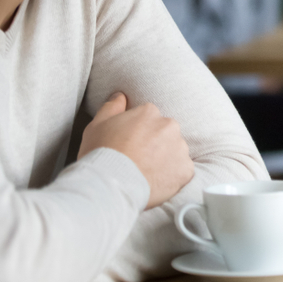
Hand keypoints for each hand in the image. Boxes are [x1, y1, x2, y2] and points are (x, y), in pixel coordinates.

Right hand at [79, 92, 194, 209]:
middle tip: (137, 160)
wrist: (111, 185)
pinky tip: (156, 181)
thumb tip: (121, 96)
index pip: (148, 118)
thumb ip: (112, 106)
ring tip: (146, 172)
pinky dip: (172, 176)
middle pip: (164, 133)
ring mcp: (179, 148)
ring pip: (174, 150)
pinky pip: (182, 170)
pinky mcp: (185, 169)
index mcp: (149, 112)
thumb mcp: (97, 124)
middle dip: (154, 144)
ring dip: (165, 159)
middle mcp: (169, 126)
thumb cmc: (101, 154)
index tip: (129, 145)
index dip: (137, 133)